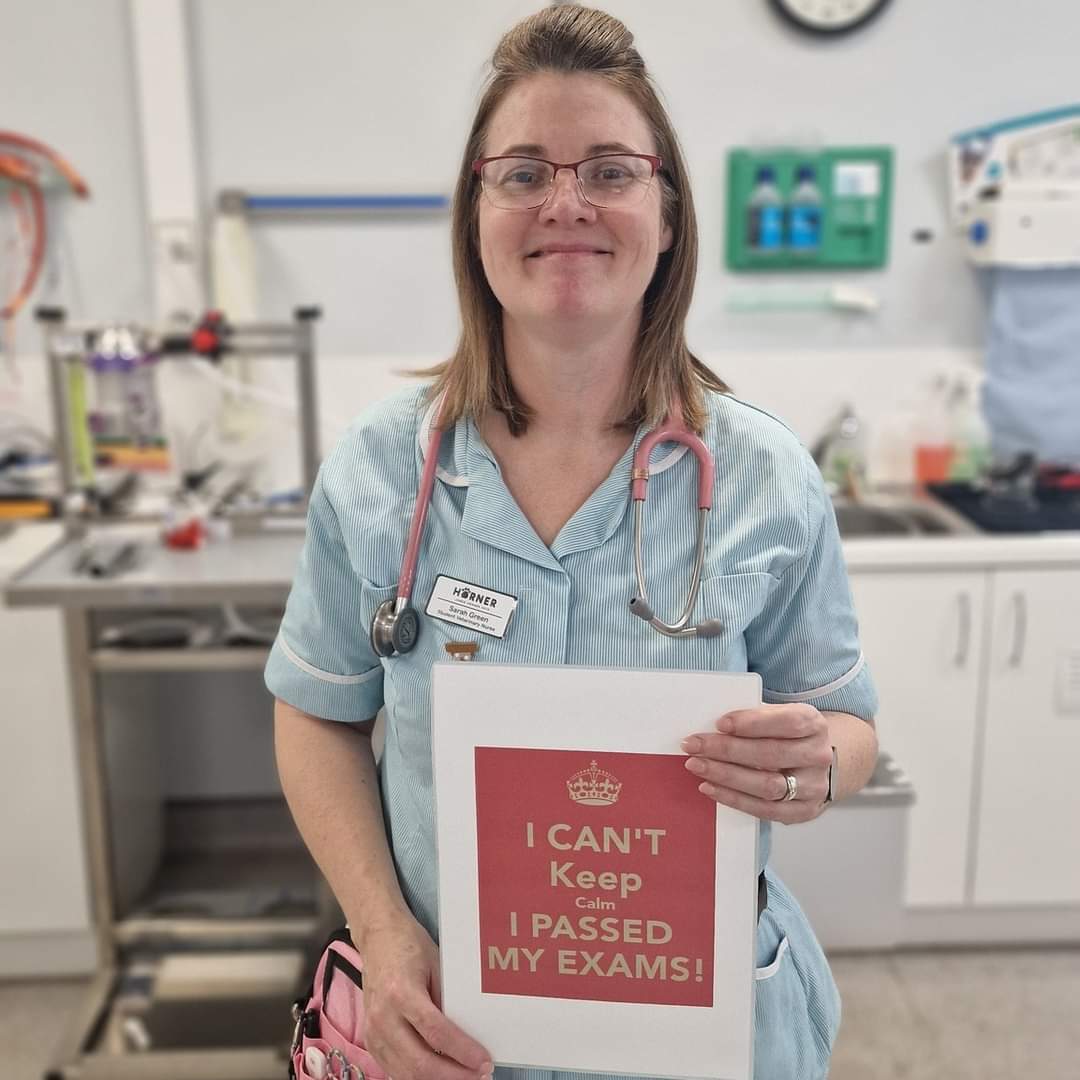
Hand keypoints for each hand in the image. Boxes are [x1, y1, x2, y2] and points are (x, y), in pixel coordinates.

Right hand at [357, 913, 492, 1079]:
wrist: (377, 937)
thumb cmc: (410, 946)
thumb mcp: (436, 965)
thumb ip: (446, 1000)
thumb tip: (468, 1033)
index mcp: (401, 993)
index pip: (435, 1033)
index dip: (462, 1052)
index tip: (484, 1062)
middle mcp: (383, 1017)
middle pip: (419, 1063)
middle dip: (454, 1076)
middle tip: (480, 1076)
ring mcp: (372, 1032)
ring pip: (406, 1074)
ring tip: (464, 1076)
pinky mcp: (369, 1040)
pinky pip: (395, 1070)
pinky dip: (418, 1077)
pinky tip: (440, 1074)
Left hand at [680, 703, 833, 823]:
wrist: (816, 763)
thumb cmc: (788, 735)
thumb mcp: (779, 716)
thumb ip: (754, 717)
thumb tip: (714, 725)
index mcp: (814, 724)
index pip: (787, 722)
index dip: (752, 723)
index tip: (720, 723)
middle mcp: (818, 756)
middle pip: (771, 754)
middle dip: (727, 749)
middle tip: (694, 745)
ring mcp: (813, 787)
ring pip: (767, 785)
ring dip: (726, 776)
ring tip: (697, 766)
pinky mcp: (803, 811)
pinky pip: (765, 810)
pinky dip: (734, 799)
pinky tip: (711, 787)